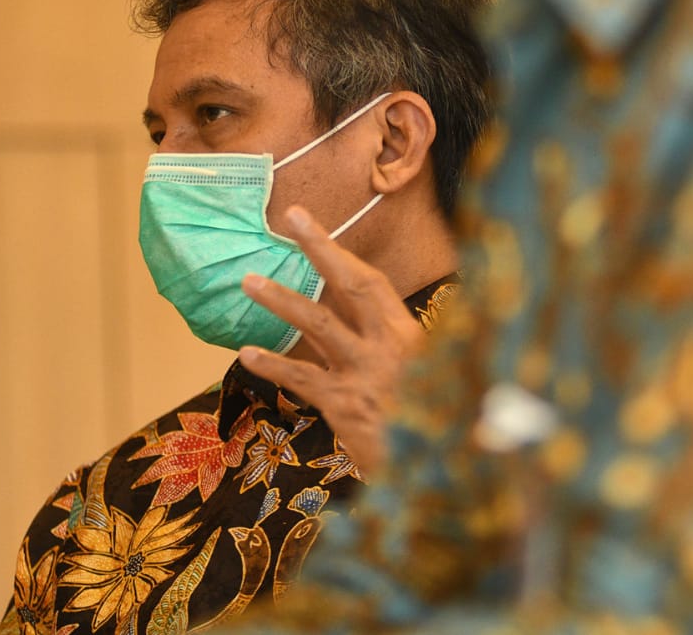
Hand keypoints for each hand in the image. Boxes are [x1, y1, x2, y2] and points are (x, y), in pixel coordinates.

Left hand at [238, 206, 425, 473]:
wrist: (446, 470)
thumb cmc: (437, 423)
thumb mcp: (434, 375)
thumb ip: (404, 348)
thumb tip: (374, 321)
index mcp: (411, 335)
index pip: (373, 282)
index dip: (337, 249)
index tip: (305, 222)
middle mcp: (390, 347)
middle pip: (351, 287)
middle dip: (320, 249)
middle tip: (291, 221)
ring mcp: (366, 375)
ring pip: (320, 325)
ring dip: (283, 300)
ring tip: (250, 281)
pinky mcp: (345, 406)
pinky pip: (302, 378)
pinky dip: (273, 365)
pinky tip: (246, 353)